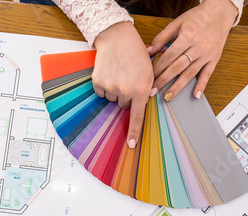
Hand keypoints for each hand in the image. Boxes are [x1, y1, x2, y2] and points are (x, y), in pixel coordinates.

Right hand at [93, 21, 152, 147]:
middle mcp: (125, 91)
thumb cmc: (136, 54)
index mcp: (140, 89)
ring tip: (119, 72)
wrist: (117, 38)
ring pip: (112, 99)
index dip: (134, 132)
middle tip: (128, 77)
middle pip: (123, 105)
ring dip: (114, 89)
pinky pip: (101, 92)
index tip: (131, 145)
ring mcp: (110, 87)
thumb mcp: (149, 71)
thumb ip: (147, 89)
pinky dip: (104, 85)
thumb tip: (144, 101)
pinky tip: (109, 72)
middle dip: (125, 95)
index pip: (137, 116)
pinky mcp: (98, 82)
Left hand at [149, 0, 237, 100]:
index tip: (148, 78)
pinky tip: (195, 95)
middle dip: (163, 80)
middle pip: (177, 67)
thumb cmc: (196, 17)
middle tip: (153, 91)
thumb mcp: (177, 23)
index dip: (157, 68)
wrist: (219, 12)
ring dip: (178, 87)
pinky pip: (208, 74)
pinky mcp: (214, 58)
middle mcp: (198, 46)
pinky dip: (202, 85)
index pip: (168, 56)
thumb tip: (148, 51)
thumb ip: (162, 38)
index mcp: (187, 36)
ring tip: (168, 97)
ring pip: (190, 73)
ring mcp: (207, 54)